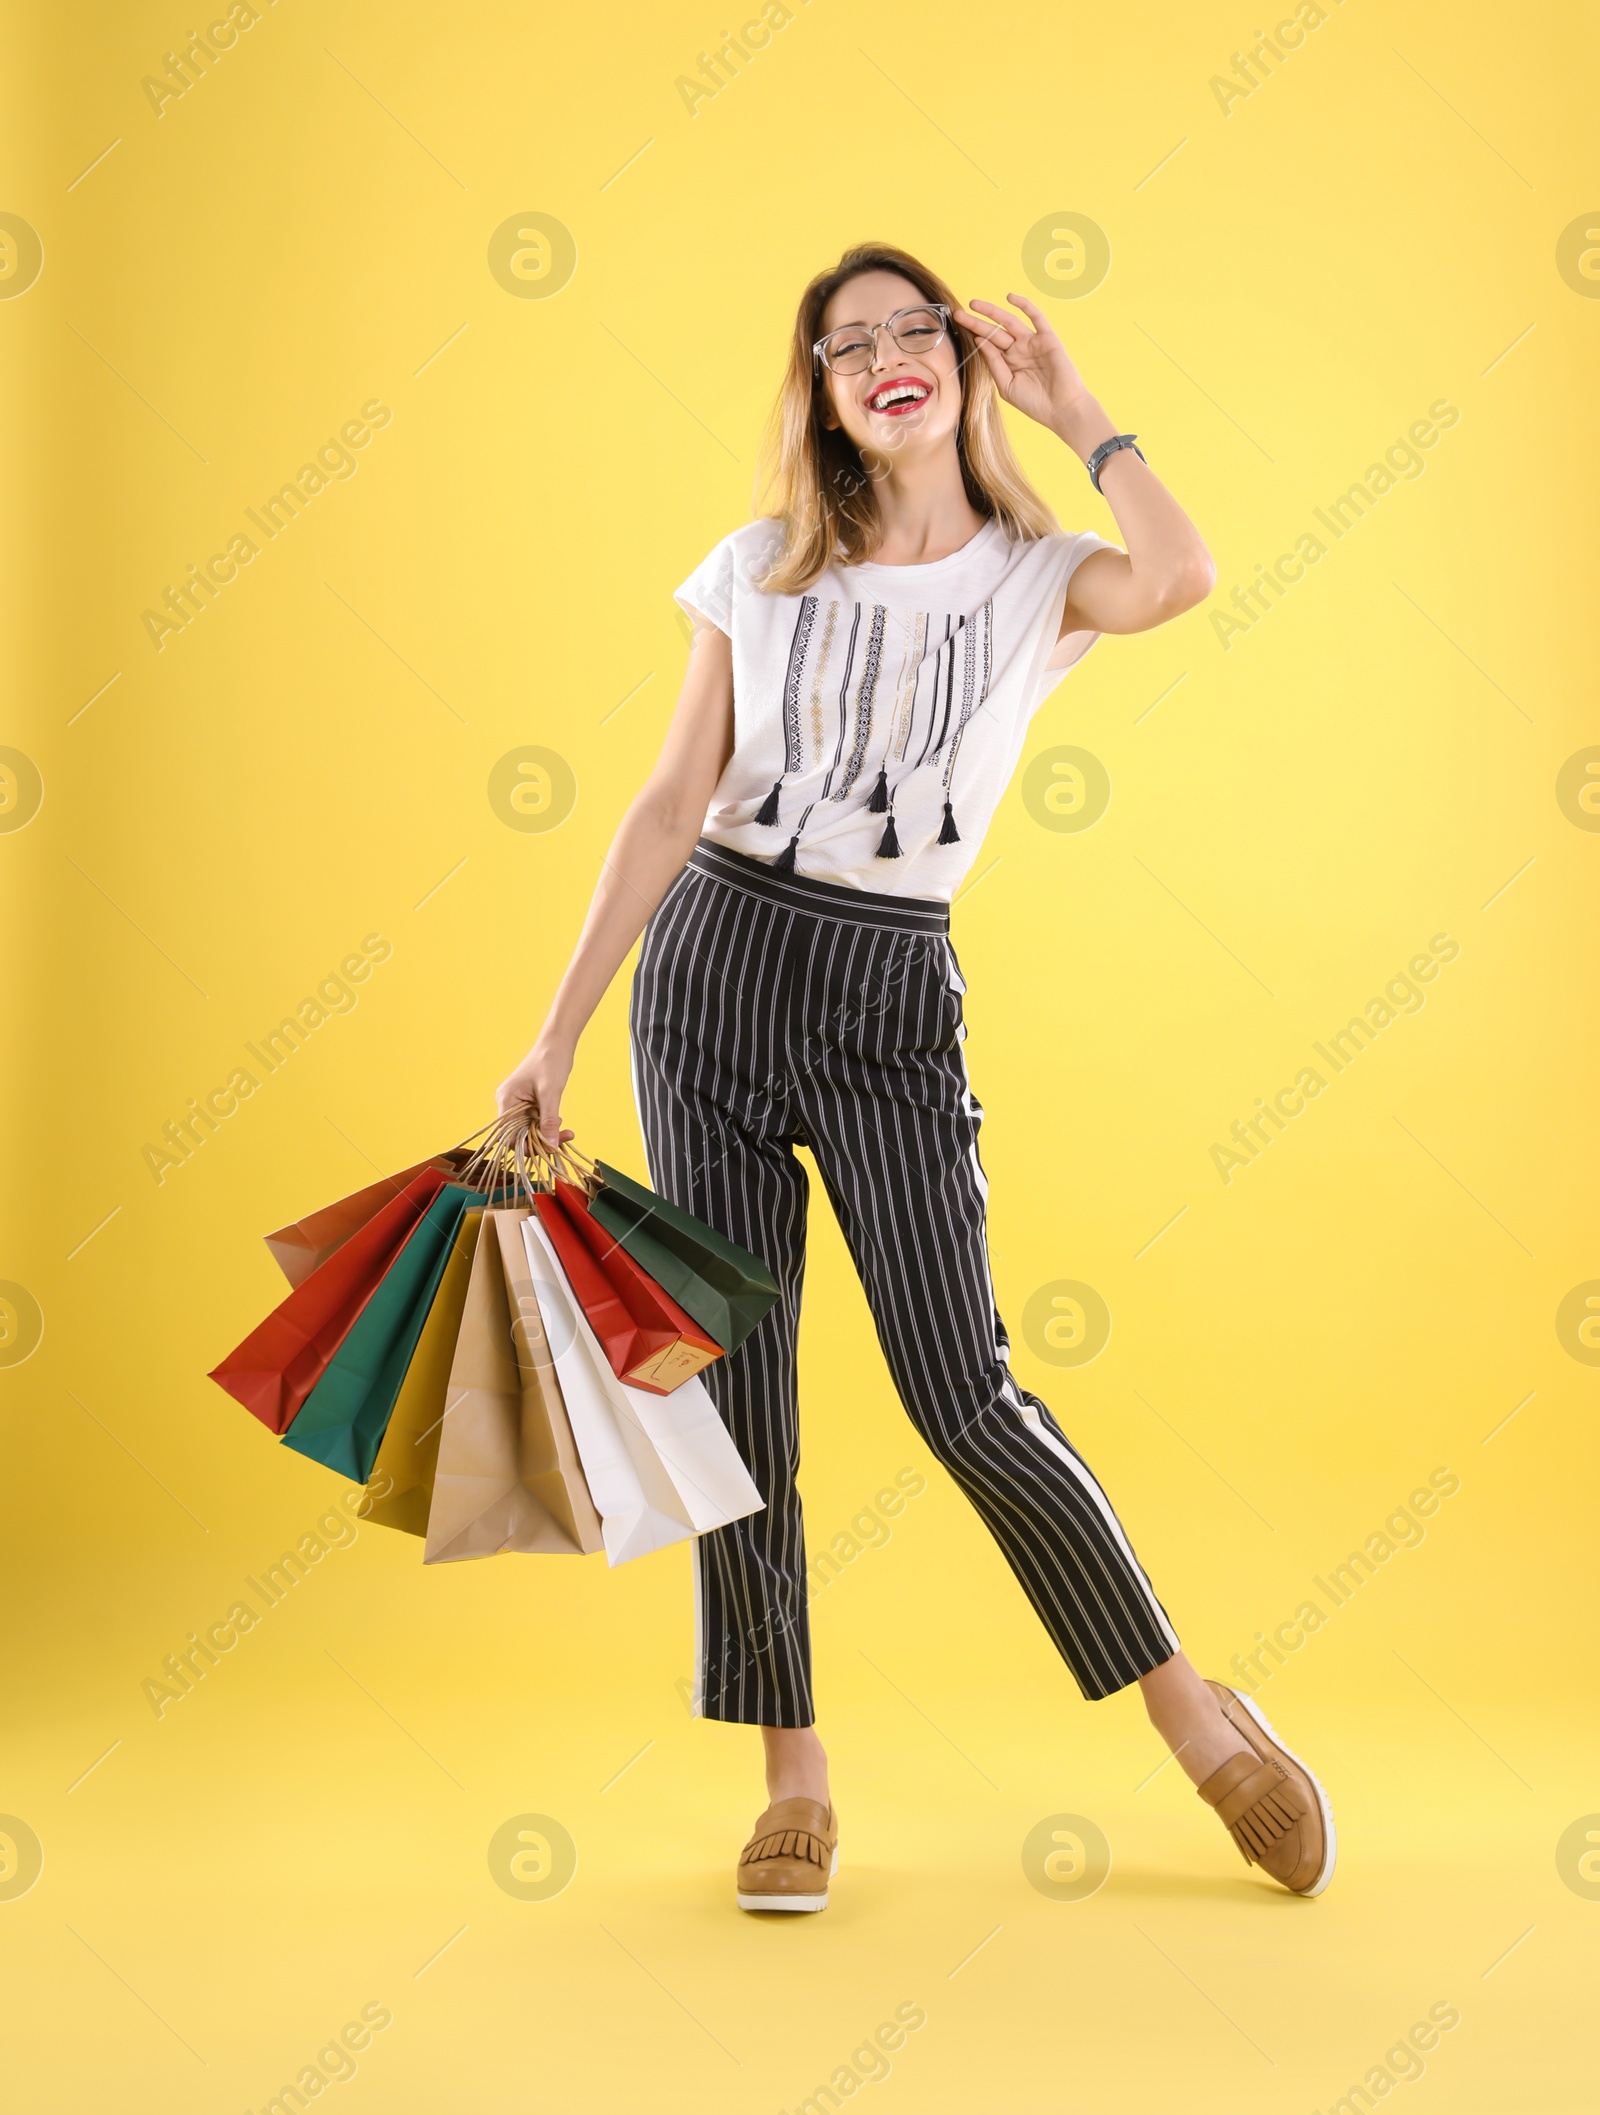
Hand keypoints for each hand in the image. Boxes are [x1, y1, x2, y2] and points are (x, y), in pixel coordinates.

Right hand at [496, 1030, 576, 1143]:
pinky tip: (562, 1125)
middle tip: (564, 1138)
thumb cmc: (551, 1062)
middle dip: (541, 1140)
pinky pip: (536, 1122)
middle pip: (520, 1134)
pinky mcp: (529, 1103)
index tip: (547, 1148)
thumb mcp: (551, 1093)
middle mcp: (508, 1103)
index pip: (508, 1135)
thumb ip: (549, 1121)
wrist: (558, 1044)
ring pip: (530, 1129)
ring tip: (567, 1133)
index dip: (525, 1146)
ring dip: (548, 1133)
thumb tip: (550, 1146)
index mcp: (506, 1100)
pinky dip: (549, 1126)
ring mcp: (519, 1104)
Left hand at [953, 293, 1095, 442]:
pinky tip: (1010, 297)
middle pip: (994, 332)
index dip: (973, 335)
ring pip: (1009, 322)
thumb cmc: (1035, 403)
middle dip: (976, 322)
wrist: (1062, 409)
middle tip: (958, 314)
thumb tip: (979, 340)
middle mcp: (1019, 351)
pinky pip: (1036, 317)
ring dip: (992, 312)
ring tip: (974, 304)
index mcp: (1008, 363)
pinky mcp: (1047, 338)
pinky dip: (1024, 305)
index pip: (988, 345)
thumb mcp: (1006, 385)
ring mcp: (1033, 343)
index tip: (957, 328)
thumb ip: (994, 363)